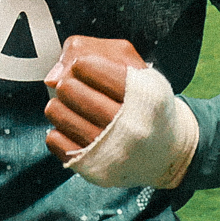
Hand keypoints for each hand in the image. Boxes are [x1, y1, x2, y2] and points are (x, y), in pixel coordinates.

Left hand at [43, 35, 146, 162]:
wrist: (166, 150)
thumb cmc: (144, 100)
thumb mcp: (133, 65)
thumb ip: (92, 52)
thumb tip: (53, 77)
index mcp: (144, 96)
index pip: (89, 66)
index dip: (81, 62)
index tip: (84, 66)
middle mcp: (131, 127)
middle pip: (69, 88)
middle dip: (67, 82)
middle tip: (76, 86)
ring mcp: (111, 151)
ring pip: (58, 113)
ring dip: (59, 104)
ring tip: (72, 105)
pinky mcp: (94, 168)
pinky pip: (54, 141)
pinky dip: (57, 129)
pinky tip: (72, 127)